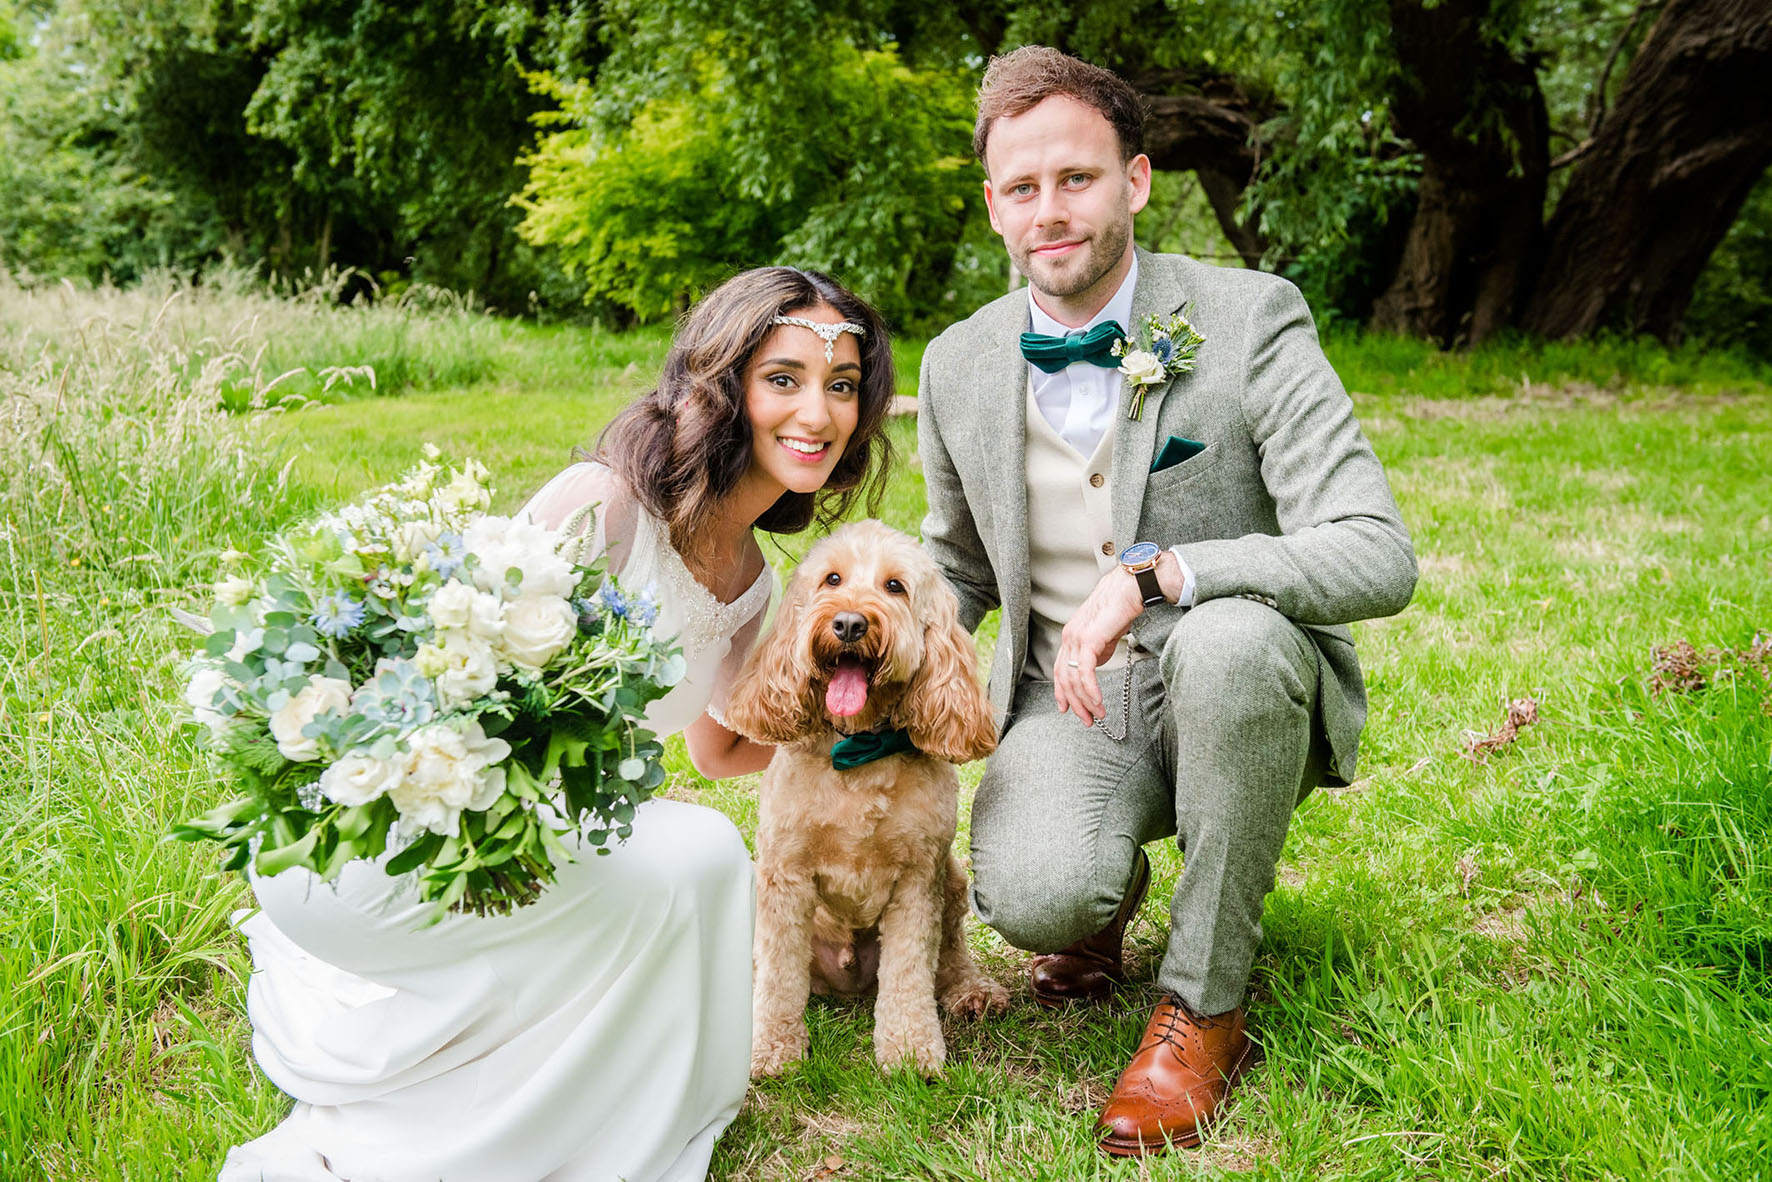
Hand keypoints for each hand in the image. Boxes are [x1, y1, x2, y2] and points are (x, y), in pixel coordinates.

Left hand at [1052, 568, 1145, 723]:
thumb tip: (1094, 666)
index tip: (1068, 709)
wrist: (1130, 589)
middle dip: (1075, 703)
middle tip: (1087, 720)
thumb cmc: (1121, 608)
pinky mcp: (1089, 640)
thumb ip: (1097, 651)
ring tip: (1097, 715)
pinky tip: (1098, 701)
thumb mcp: (1105, 635)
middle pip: (1064, 678)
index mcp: (1070, 636)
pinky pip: (1085, 672)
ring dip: (1086, 701)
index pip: (1060, 669)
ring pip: (1074, 678)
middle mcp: (1069, 637)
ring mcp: (1076, 637)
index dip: (1062, 691)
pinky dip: (1090, 690)